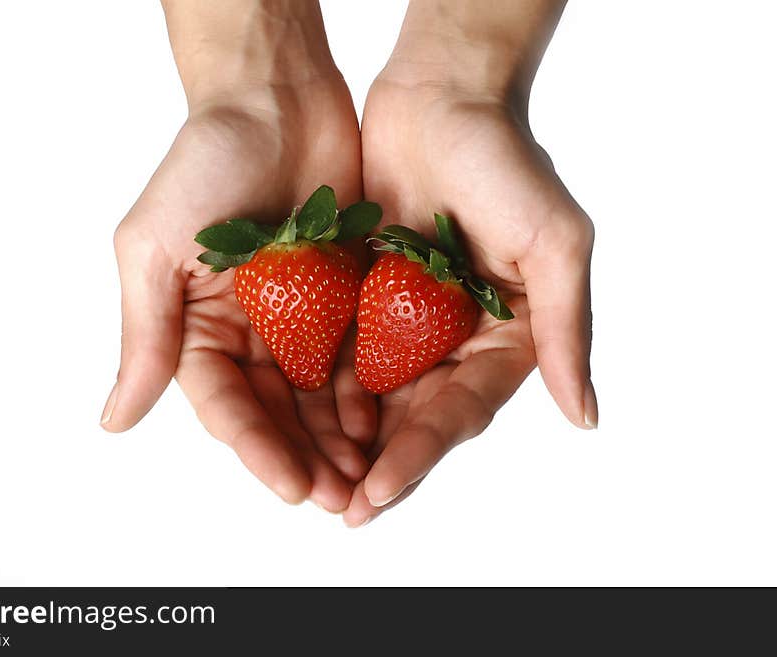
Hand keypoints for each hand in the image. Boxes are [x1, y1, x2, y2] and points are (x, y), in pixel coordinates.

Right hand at [101, 75, 375, 511]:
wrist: (276, 99)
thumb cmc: (205, 161)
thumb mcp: (156, 248)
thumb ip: (149, 336)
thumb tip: (114, 419)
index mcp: (202, 328)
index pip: (228, 405)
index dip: (257, 449)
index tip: (290, 485)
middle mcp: (252, 332)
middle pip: (280, 412)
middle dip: (307, 457)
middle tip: (339, 497)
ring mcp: (302, 317)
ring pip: (321, 395)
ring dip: (341, 438)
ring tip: (368, 477)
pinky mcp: (346, 297)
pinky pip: (359, 354)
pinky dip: (371, 391)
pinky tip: (388, 421)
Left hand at [343, 61, 594, 525]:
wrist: (439, 96)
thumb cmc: (506, 162)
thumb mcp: (555, 244)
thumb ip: (565, 330)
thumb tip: (587, 415)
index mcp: (502, 337)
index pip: (458, 411)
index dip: (421, 453)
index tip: (380, 488)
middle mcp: (451, 338)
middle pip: (411, 417)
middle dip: (376, 464)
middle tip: (340, 509)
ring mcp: (403, 320)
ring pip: (370, 394)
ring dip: (342, 438)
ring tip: (309, 480)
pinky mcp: (361, 295)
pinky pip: (337, 348)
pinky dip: (317, 384)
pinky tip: (290, 417)